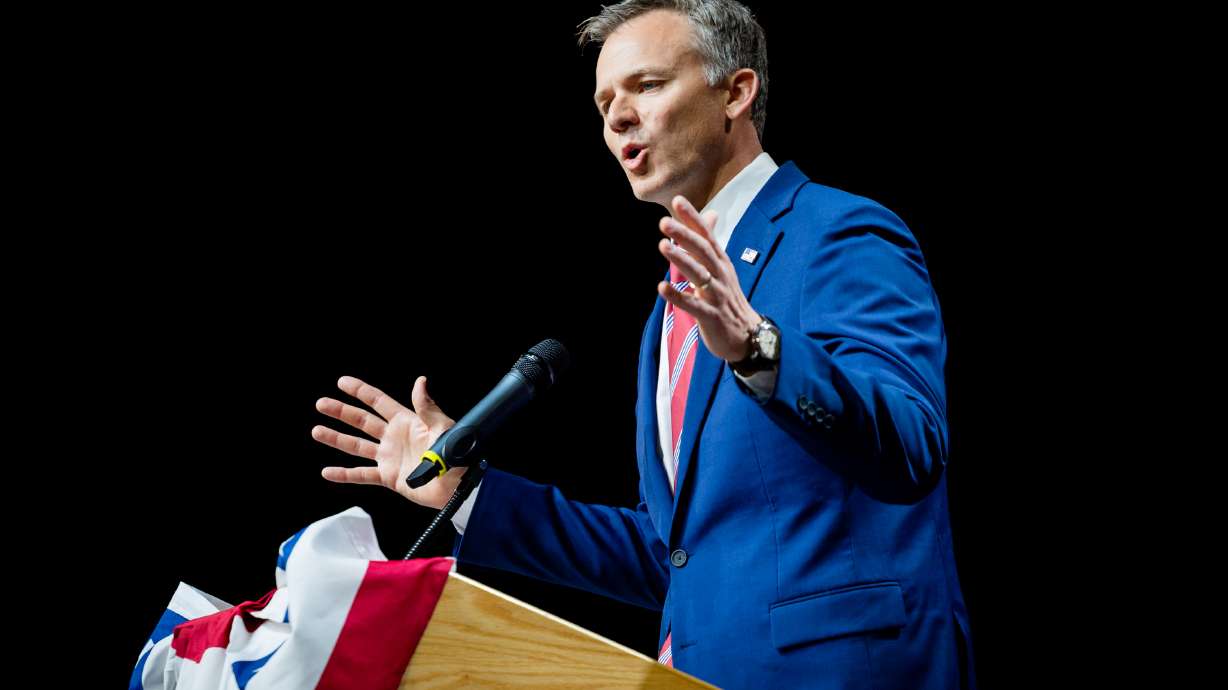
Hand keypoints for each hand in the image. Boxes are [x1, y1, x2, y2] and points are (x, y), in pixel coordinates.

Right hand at [311, 375, 465, 509]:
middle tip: (321, 403)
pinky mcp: (389, 477)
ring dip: (336, 438)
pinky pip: (362, 475)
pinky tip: (327, 472)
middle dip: (341, 412)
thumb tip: (420, 381)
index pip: (378, 402)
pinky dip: (344, 475)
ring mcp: (390, 457)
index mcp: (407, 422)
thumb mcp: (443, 427)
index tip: (342, 382)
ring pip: (357, 446)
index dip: (360, 391)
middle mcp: (394, 437)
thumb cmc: (457, 456)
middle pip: (362, 421)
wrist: (459, 487)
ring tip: (316, 431)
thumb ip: (427, 407)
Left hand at [657, 195, 761, 362]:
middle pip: (703, 251)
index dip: (693, 219)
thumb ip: (711, 243)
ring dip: (681, 259)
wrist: (748, 336)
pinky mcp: (713, 317)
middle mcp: (721, 275)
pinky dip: (679, 296)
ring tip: (663, 246)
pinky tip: (662, 288)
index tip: (677, 202)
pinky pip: (695, 306)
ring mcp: (718, 296)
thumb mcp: (722, 268)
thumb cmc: (729, 300)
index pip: (707, 236)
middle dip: (685, 235)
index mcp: (721, 262)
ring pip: (699, 274)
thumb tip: (711, 214)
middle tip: (664, 222)